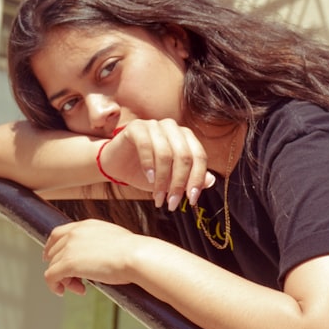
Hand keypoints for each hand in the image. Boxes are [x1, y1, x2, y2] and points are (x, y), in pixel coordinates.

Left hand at [42, 219, 142, 295]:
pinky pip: (50, 277)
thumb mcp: (113, 239)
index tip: (52, 259)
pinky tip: (65, 291)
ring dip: (64, 279)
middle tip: (75, 280)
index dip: (51, 248)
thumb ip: (99, 243)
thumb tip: (99, 256)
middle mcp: (74, 233)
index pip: (57, 234)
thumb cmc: (132, 251)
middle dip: (61, 267)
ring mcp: (69, 248)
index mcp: (85, 225)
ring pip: (53, 266)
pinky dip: (55, 286)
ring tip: (79, 287)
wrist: (135, 256)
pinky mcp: (67, 263)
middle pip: (53, 252)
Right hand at [98, 119, 215, 209]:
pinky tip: (149, 179)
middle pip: (185, 156)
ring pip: (166, 153)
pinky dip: (149, 165)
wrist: (117, 165)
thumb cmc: (147, 172)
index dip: (197, 179)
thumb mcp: (170, 180)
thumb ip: (191, 179)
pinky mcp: (136, 127)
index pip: (199, 156)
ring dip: (163, 180)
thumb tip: (211, 181)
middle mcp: (173, 128)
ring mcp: (154, 125)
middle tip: (172, 203)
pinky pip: (146, 145)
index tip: (192, 200)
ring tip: (158, 197)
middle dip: (179, 183)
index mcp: (186, 137)